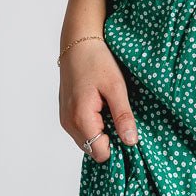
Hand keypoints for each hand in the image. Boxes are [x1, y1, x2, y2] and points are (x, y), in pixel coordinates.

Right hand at [58, 38, 138, 160]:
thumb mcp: (116, 87)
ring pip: (87, 141)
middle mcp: (68, 123)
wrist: (78, 42)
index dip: (117, 145)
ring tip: (110, 108)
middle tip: (120, 115)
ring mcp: (65, 119)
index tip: (128, 129)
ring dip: (101, 132)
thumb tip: (131, 141)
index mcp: (81, 118)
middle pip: (93, 149)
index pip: (101, 153)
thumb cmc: (97, 61)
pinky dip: (93, 125)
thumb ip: (123, 116)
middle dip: (109, 139)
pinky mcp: (65, 113)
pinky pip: (81, 130)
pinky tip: (101, 106)